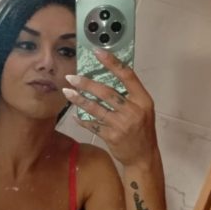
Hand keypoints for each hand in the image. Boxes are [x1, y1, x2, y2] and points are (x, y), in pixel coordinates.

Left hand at [62, 49, 157, 168]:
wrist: (143, 157)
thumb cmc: (142, 130)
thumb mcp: (143, 110)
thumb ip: (130, 95)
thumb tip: (108, 77)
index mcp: (143, 100)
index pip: (127, 75)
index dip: (112, 62)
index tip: (97, 52)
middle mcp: (133, 110)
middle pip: (106, 92)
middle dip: (86, 84)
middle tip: (71, 77)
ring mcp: (121, 124)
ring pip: (96, 108)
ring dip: (79, 100)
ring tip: (67, 92)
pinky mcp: (111, 136)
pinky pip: (93, 125)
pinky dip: (82, 120)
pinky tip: (74, 115)